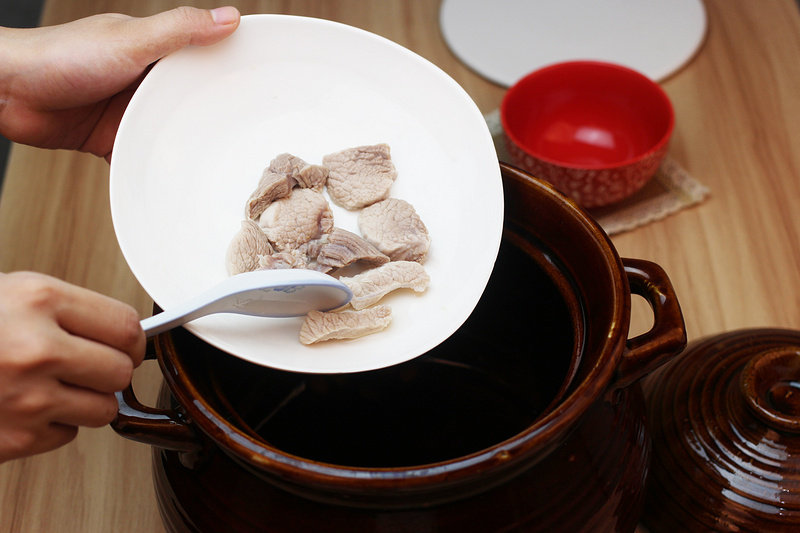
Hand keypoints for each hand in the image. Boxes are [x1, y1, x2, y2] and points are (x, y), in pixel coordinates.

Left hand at [0, 6, 239, 160]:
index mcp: (155, 51)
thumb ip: (180, 30)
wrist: (5, 92)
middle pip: (191, 99)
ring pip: (170, 130)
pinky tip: (178, 178)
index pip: (203, 55)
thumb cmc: (59, 56)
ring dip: (188, 144)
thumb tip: (230, 16)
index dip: (232, 66)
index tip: (266, 82)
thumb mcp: (130, 40)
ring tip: (222, 161)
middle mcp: (145, 81)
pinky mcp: (112, 139)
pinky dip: (157, 166)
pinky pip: (143, 155)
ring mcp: (129, 112)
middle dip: (216, 113)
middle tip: (252, 132)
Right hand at [0, 272, 145, 461]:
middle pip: (121, 371)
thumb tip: (126, 332)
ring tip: (51, 383)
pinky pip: (66, 434)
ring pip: (103, 409)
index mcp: (39, 300)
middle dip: (109, 369)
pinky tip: (23, 404)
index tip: (129, 342)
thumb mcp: (15, 293)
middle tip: (88, 364)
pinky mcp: (14, 438)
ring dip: (85, 399)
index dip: (132, 337)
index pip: (127, 326)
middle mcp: (35, 349)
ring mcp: (25, 398)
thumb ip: (71, 311)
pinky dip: (52, 423)